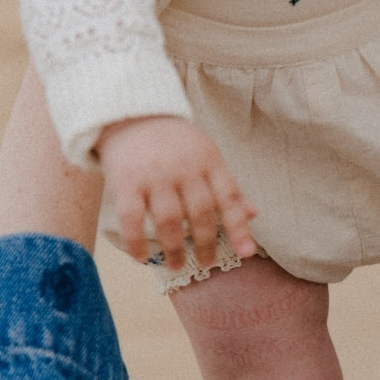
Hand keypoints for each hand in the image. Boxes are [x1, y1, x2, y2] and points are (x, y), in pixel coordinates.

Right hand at [97, 115, 256, 270]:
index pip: (228, 198)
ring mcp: (154, 175)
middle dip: (206, 243)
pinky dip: (136, 242)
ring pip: (169, 220)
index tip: (246, 253)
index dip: (238, 227)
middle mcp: (184, 168)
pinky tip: (141, 259)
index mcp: (209, 161)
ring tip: (176, 266)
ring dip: (174, 249)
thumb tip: (253, 214)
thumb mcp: (207, 155)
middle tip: (207, 263)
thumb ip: (228, 186)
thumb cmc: (176, 142)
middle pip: (201, 213)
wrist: (131, 113)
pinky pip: (132, 218)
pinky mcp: (126, 181)